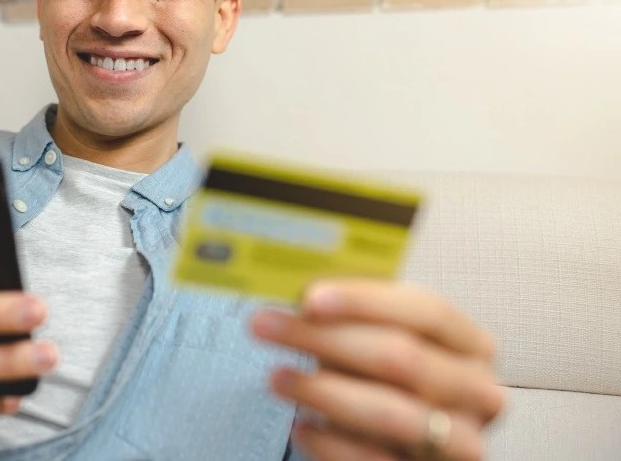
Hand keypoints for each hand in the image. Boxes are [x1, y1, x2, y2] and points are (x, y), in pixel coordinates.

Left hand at [251, 280, 503, 460]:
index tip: (309, 298)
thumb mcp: (387, 345)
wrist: (412, 447)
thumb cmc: (395, 385)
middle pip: (401, 358)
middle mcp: (477, 392)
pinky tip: (300, 426)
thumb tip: (300, 304)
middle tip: (265, 326)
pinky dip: (331, 442)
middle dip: (326, 339)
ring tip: (275, 377)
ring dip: (323, 391)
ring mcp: (461, 441)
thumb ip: (358, 324)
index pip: (424, 311)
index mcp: (471, 346)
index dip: (365, 302)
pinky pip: (375, 460)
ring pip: (391, 413)